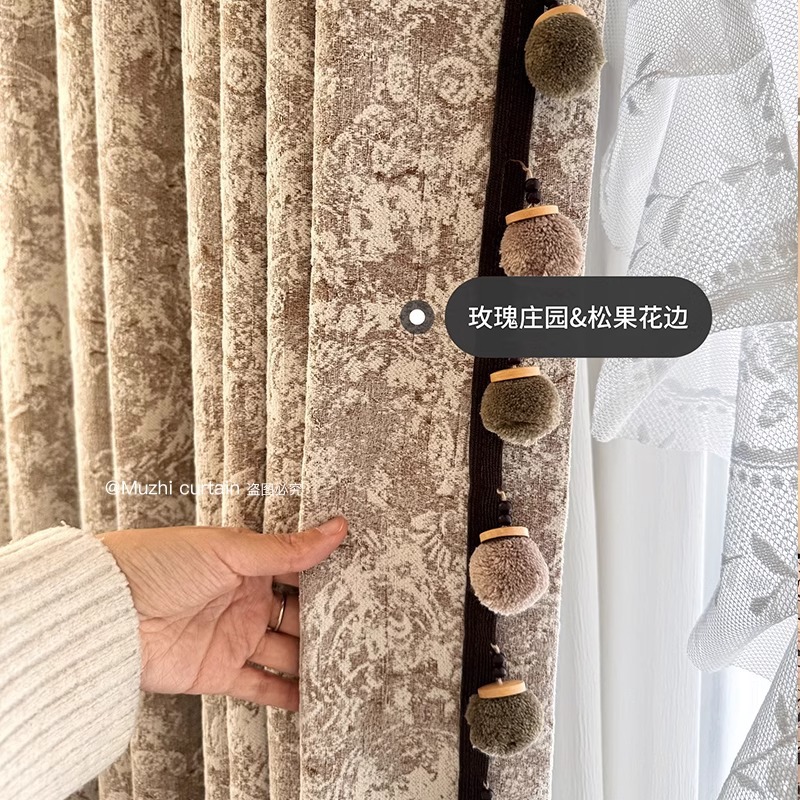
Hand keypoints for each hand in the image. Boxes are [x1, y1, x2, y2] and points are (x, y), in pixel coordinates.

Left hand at [99, 517, 346, 710]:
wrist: (109, 612)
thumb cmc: (160, 563)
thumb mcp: (229, 549)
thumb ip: (286, 548)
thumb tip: (335, 528)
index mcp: (249, 565)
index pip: (299, 572)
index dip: (329, 577)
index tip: (364, 581)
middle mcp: (246, 601)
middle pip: (298, 615)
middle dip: (328, 622)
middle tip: (367, 627)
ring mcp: (235, 638)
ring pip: (286, 653)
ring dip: (314, 661)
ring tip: (351, 666)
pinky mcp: (220, 672)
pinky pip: (262, 687)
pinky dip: (287, 694)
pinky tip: (315, 697)